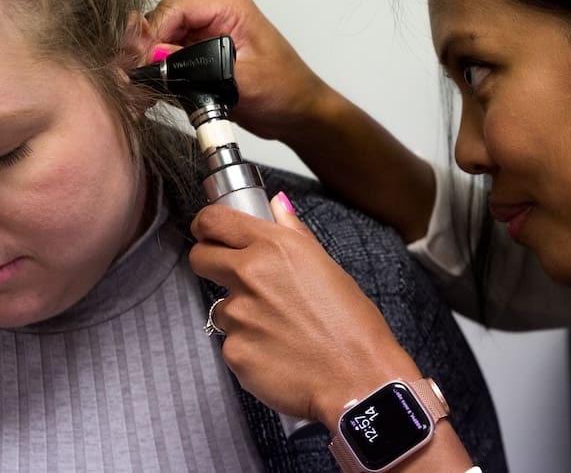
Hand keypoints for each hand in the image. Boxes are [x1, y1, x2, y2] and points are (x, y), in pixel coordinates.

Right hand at [144, 0, 337, 140]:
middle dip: (146, 50)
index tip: (142, 60)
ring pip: (161, 45)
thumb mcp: (244, 79)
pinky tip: (154, 95)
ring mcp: (207, 41)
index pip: (175, 9)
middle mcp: (215, 19)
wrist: (300, 116)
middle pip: (163, 24)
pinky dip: (161, 79)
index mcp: (229, 8)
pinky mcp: (203, 62)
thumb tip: (156, 56)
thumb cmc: (288, 91)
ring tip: (141, 90)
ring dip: (151, 67)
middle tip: (136, 77)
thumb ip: (199, 66)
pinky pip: (171, 64)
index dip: (152, 32)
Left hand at [189, 194, 420, 423]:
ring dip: (241, 314)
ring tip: (280, 329)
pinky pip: (232, 343)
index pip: (213, 220)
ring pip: (222, 307)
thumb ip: (293, 234)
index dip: (207, 225)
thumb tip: (277, 205)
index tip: (210, 233)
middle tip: (238, 279)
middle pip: (200, 258)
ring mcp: (238, 316)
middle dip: (212, 264)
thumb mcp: (328, 267)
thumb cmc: (353, 324)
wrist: (358, 378)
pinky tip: (279, 353)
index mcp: (275, 247)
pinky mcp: (233, 352)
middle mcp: (250, 275)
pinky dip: (250, 347)